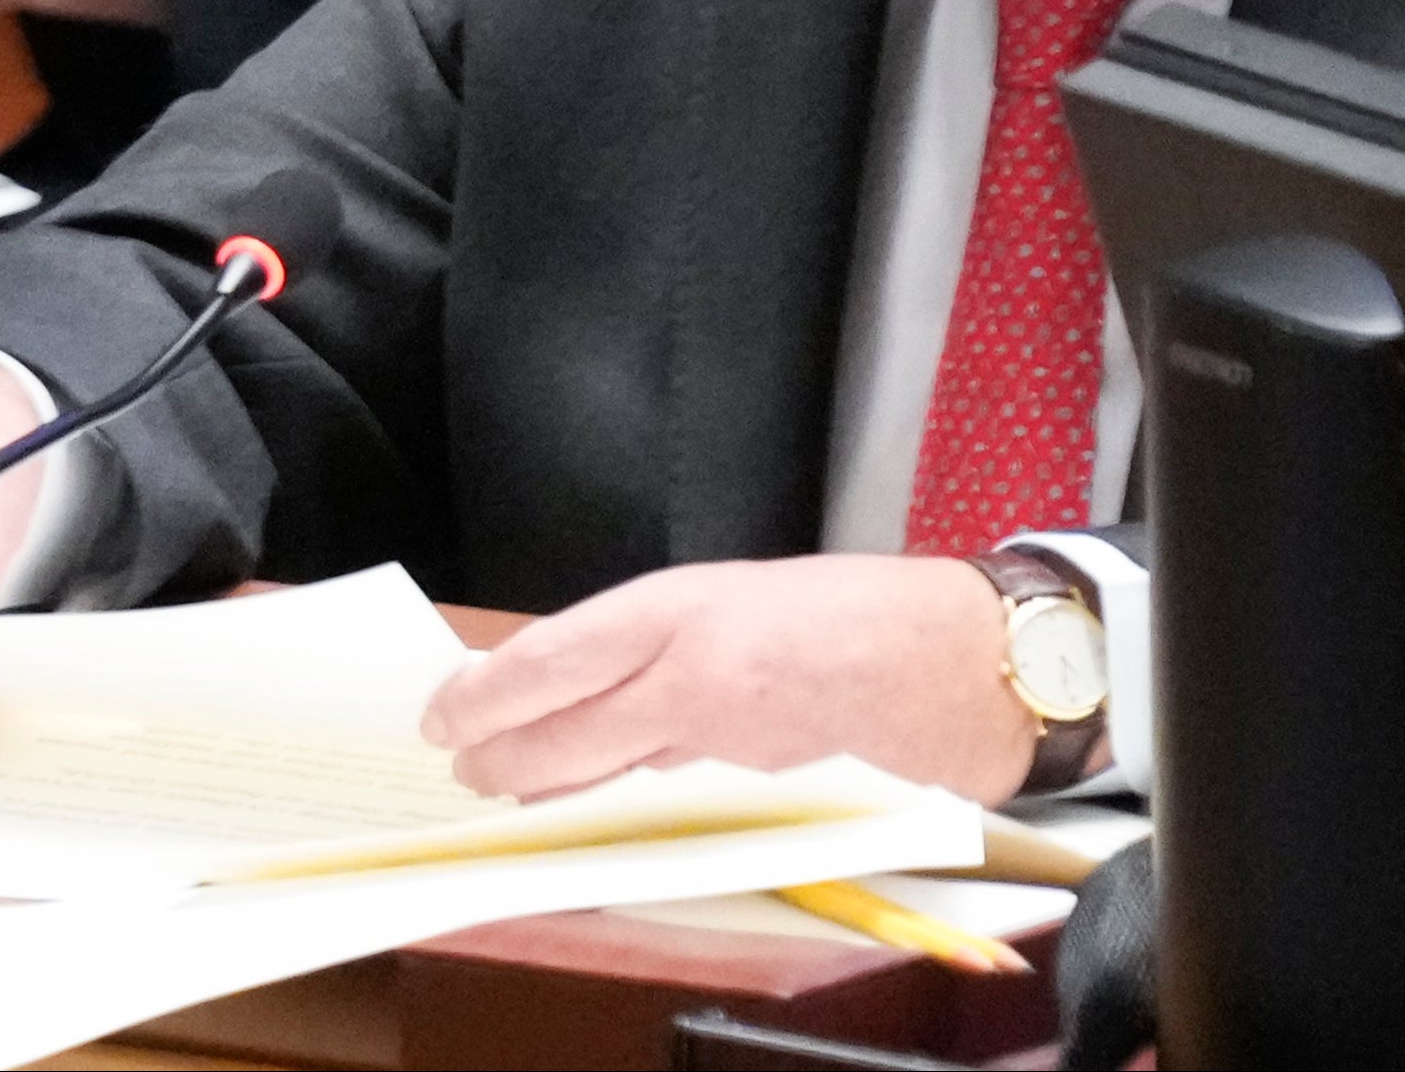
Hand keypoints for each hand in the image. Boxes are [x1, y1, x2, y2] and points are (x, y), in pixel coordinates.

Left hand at [418, 555, 1035, 803]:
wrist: (960, 662)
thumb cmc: (856, 611)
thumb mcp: (741, 593)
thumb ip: (662, 636)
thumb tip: (578, 674)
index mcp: (687, 605)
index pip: (554, 657)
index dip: (487, 693)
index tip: (443, 710)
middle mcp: (697, 675)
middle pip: (563, 734)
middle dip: (499, 757)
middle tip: (460, 765)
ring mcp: (725, 744)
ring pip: (604, 780)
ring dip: (547, 790)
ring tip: (504, 790)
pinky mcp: (754, 794)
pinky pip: (662, 803)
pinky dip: (615, 806)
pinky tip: (587, 810)